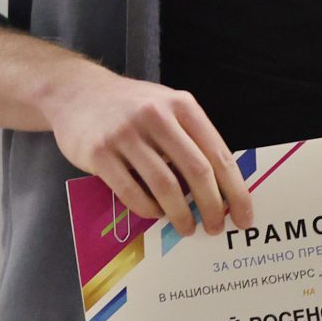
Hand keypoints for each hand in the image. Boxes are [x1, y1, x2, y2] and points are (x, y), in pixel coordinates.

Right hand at [40, 66, 251, 237]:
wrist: (76, 92)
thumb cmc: (131, 106)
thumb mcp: (168, 107)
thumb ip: (192, 138)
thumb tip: (221, 187)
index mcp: (182, 106)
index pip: (218, 154)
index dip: (235, 189)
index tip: (244, 216)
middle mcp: (156, 116)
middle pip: (196, 171)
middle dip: (212, 206)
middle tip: (217, 227)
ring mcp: (126, 135)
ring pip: (164, 185)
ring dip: (180, 214)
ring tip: (187, 228)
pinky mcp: (99, 153)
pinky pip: (131, 191)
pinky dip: (148, 209)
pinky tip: (156, 214)